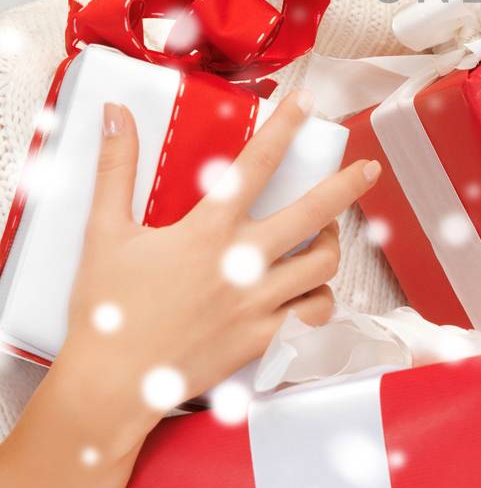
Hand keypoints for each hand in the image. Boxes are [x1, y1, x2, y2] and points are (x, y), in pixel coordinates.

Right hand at [55, 88, 381, 455]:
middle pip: (313, 214)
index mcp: (208, 231)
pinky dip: (321, 299)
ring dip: (333, 245)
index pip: (257, 165)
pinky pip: (312, 314)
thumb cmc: (104, 311)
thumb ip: (116, 169)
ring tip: (328, 233)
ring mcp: (258, 304)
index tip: (308, 101)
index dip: (286, 127)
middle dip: (347, 187)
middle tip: (369, 170)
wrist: (110, 386)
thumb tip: (117, 114)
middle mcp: (242, 263)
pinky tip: (314, 290)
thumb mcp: (104, 232)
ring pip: (322, 266)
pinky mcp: (263, 339)